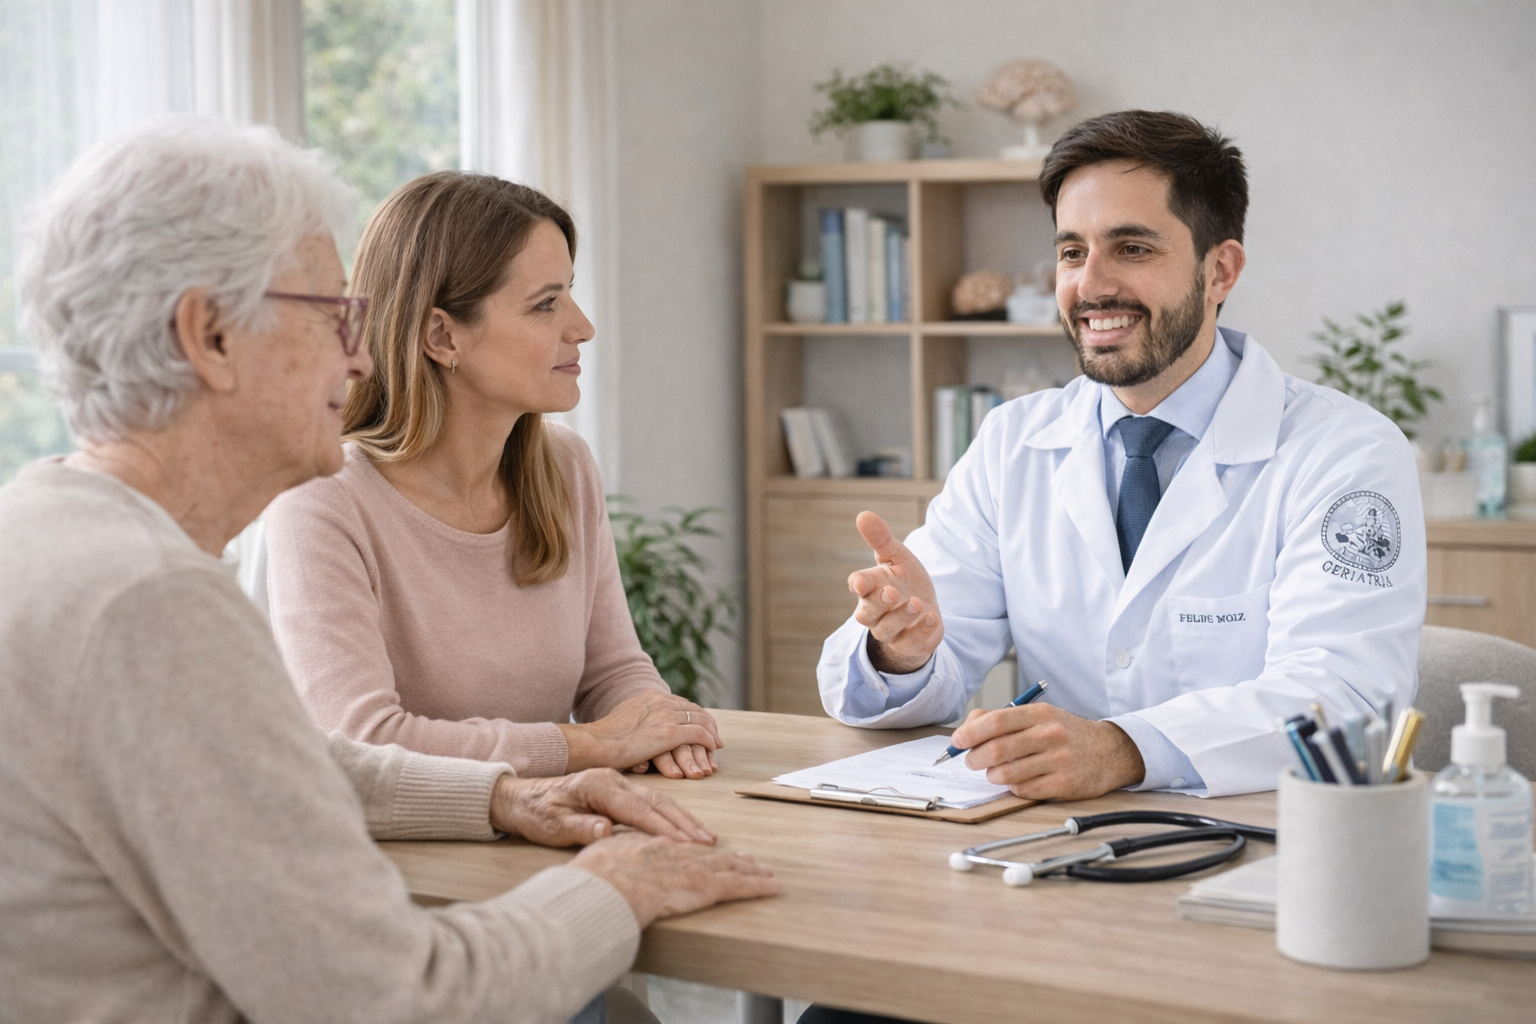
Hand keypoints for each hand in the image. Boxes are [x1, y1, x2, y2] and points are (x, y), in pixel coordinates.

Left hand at [490, 768, 715, 845]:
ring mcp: (619, 783)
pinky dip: (672, 816)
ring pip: (659, 801)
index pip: (637, 809)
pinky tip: (684, 828)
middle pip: (656, 802)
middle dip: (683, 823)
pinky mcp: (620, 791)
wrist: (522, 798)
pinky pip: (652, 803)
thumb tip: (606, 830)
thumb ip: (580, 828)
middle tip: (706, 842)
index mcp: (599, 785)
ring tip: (704, 836)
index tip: (683, 844)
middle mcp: (614, 780)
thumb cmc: (537, 813)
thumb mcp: (552, 825)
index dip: (662, 828)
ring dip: (683, 819)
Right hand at [559, 690, 720, 778]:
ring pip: (701, 720)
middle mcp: (661, 701)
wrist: (596, 743)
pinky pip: (699, 734)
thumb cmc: (604, 738)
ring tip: (716, 744)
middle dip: (707, 723)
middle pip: (694, 710)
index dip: (695, 715)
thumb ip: (639, 717)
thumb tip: (643, 725)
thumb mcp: (624, 717)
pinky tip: (712, 748)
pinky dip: (709, 741)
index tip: (701, 725)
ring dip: (711, 733)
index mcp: (650, 696)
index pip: (681, 703)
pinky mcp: (670, 733)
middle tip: (714, 736)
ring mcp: (666, 716)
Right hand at [572, 831, 779, 928]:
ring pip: (729, 867)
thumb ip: (606, 849)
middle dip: (731, 859)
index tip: (708, 849)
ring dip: (749, 871)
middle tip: (749, 861)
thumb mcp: (596, 855)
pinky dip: (757, 886)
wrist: (604, 884)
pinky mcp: (704, 885)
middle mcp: (676, 851)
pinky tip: (772, 887)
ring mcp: (692, 867)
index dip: (696, 848)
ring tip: (766, 874)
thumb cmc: (594, 875)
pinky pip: (737, 886)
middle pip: (710, 854)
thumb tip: (604, 840)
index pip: (679, 845)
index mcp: (650, 843)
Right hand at [847, 511, 942, 673]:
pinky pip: (910, 643)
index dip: (859, 584)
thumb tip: (863, 515)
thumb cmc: (906, 581)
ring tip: (918, 603)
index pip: (857, 585)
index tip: (863, 582)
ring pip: (887, 629)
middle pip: (867, 612)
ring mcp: (890, 631)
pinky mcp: (908, 644)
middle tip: (892, 592)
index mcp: (870, 588)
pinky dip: (920, 631)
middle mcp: (874, 612)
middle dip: (879, 602)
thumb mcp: (897, 557)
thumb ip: (881, 539)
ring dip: (901, 616)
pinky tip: (931, 618)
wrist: (926, 611)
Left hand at [950, 703, 1145, 800]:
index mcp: (1039, 714)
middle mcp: (1049, 734)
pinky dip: (1013, 787)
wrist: (1110, 751)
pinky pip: (1024, 790)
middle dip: (975, 758)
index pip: (995, 721)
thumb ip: (1002, 718)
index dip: (970, 733)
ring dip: (992, 775)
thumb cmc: (1066, 733)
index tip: (957, 741)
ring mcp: (1058, 760)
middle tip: (971, 761)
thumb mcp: (1039, 716)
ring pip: (1008, 773)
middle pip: (997, 749)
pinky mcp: (1064, 784)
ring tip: (993, 772)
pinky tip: (1017, 781)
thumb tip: (968, 726)